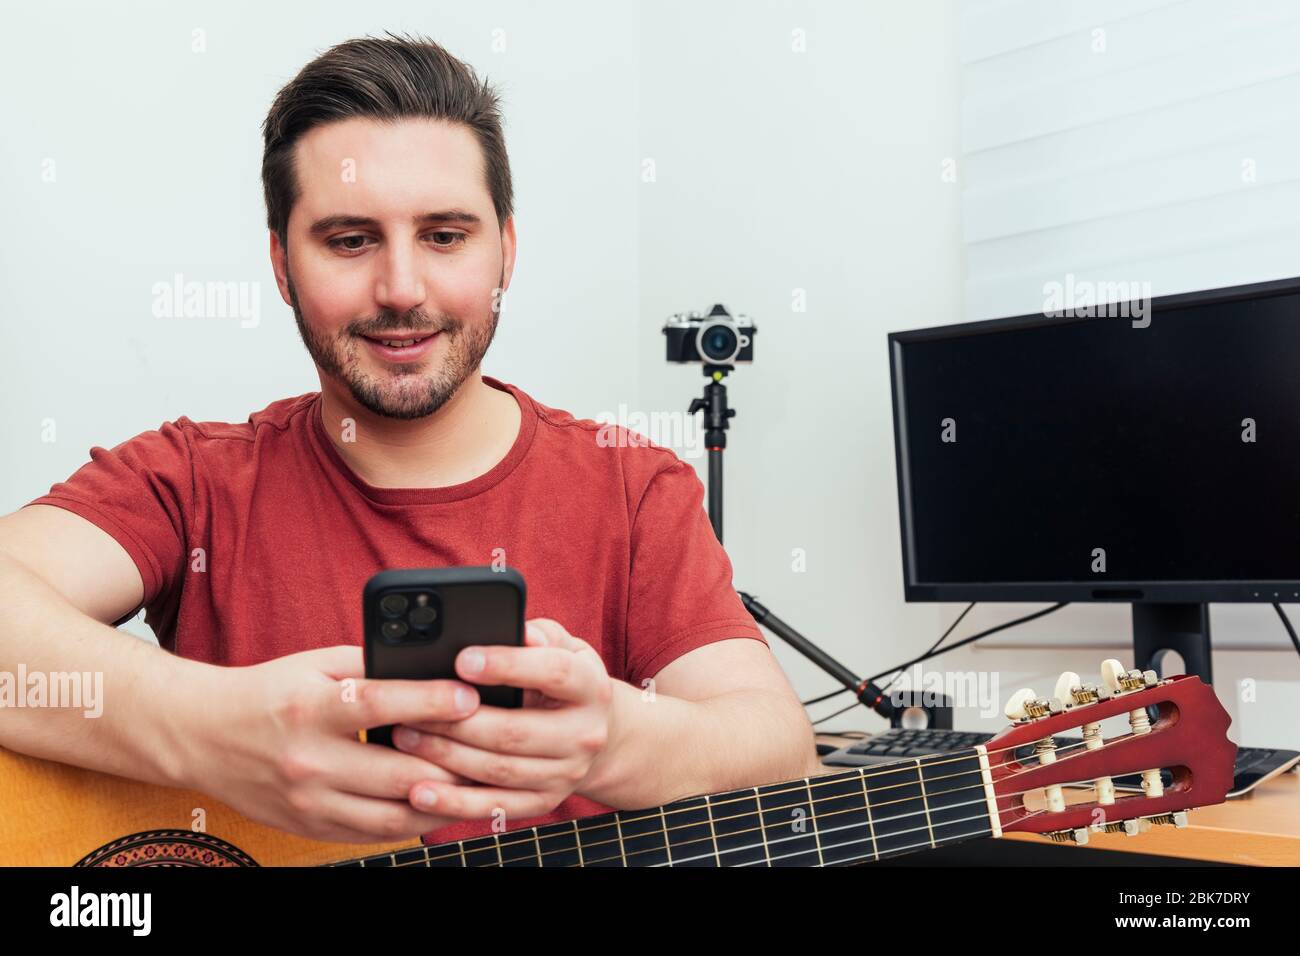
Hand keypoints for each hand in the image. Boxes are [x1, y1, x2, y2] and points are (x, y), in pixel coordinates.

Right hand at [179, 645, 485, 843]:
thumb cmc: (270, 692)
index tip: (470, 697)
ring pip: (393, 813)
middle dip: (451, 761)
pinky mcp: (311, 827)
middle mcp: (310, 760)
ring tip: (476, 781)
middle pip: (396, 771)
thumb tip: (431, 665)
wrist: (205, 737)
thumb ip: (371, 665)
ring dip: (441, 799)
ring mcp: (310, 801)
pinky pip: (375, 833)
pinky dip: (412, 820)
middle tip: (492, 747)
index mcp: (311, 709)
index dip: (430, 702)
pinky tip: (439, 803)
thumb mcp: (315, 664)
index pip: (379, 706)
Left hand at [391, 618, 613, 826]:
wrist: (595, 735)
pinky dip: (453, 804)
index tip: (461, 659)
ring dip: (446, 757)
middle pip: (515, 732)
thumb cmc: (561, 678)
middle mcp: (584, 735)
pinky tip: (419, 792)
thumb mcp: (562, 647)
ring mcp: (565, 775)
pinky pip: (493, 807)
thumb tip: (515, 630)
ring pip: (498, 770)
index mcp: (590, 688)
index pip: (553, 673)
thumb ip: (537, 634)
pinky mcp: (543, 803)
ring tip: (404, 738)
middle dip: (457, 721)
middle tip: (411, 708)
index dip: (508, 665)